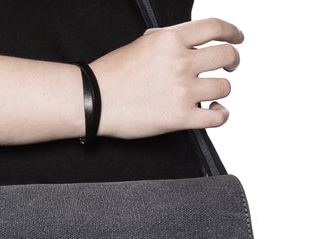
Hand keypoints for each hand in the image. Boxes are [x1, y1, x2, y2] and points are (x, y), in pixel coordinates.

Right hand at [90, 17, 242, 138]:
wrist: (93, 101)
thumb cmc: (110, 76)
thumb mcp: (141, 44)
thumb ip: (167, 41)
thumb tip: (185, 42)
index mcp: (170, 40)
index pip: (215, 28)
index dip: (232, 32)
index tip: (236, 38)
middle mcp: (180, 62)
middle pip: (226, 56)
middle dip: (232, 61)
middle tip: (229, 67)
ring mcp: (182, 90)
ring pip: (224, 87)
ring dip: (221, 90)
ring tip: (213, 95)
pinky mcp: (179, 117)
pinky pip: (217, 117)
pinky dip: (221, 115)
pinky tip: (215, 112)